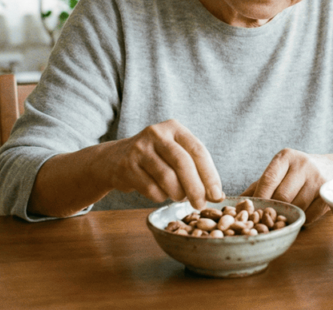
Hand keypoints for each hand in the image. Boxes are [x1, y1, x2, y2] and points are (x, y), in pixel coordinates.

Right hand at [105, 119, 223, 208]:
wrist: (114, 159)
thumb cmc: (155, 159)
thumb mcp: (175, 154)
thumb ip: (196, 170)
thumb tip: (218, 196)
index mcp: (174, 128)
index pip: (198, 150)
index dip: (210, 175)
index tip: (216, 194)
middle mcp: (156, 134)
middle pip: (183, 163)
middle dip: (195, 188)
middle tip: (200, 204)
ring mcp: (140, 149)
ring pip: (167, 178)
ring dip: (177, 194)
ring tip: (178, 196)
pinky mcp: (127, 166)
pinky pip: (151, 189)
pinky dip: (160, 196)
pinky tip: (159, 192)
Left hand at [242, 149, 332, 224]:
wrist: (332, 168)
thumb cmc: (297, 173)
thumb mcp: (278, 172)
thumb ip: (257, 187)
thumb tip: (232, 203)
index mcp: (285, 157)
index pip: (268, 179)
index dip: (259, 198)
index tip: (253, 210)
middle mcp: (303, 165)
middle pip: (282, 196)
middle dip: (273, 209)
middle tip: (267, 219)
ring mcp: (318, 178)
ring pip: (297, 206)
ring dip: (289, 216)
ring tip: (283, 218)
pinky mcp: (328, 193)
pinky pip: (311, 214)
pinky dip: (303, 219)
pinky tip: (300, 215)